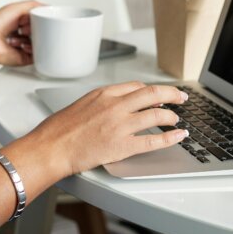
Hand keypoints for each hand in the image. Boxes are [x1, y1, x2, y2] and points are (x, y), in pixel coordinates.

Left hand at [0, 0, 42, 66]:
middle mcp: (22, 34)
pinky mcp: (24, 58)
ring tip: (21, 35)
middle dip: (37, 28)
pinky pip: (38, 56)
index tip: (37, 18)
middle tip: (26, 27)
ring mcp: (24, 46)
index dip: (39, 19)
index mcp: (21, 22)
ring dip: (33, 38)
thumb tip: (48, 8)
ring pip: (40, 43)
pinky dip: (32, 50)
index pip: (39, 21)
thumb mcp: (16, 7)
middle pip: (41, 32)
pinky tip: (22, 45)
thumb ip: (34, 5)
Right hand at [32, 82, 188, 176]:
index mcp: (104, 93)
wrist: (51, 147)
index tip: (159, 94)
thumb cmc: (59, 129)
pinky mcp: (123, 145)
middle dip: (172, 94)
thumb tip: (116, 106)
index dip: (152, 90)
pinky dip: (171, 137)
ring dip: (171, 116)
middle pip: (153, 93)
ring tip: (176, 120)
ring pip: (157, 114)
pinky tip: (179, 136)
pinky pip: (154, 140)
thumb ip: (101, 103)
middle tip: (181, 98)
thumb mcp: (81, 105)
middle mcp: (115, 105)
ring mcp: (121, 125)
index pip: (137, 86)